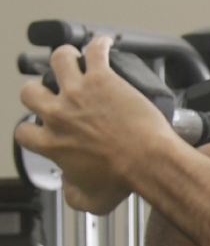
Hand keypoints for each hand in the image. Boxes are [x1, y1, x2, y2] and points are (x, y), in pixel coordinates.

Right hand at [14, 36, 176, 213]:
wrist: (150, 162)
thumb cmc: (125, 180)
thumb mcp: (93, 201)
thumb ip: (73, 196)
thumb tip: (68, 187)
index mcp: (52, 142)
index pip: (24, 132)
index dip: (31, 129)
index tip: (42, 127)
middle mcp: (59, 113)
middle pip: (30, 91)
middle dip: (39, 91)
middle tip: (52, 92)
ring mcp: (78, 92)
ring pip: (58, 61)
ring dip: (64, 58)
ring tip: (73, 59)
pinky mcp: (102, 78)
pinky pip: (94, 51)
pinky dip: (98, 45)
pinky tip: (103, 44)